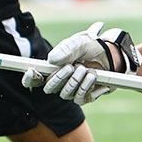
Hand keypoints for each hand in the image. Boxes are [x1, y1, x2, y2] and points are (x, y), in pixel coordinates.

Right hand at [21, 22, 141, 104]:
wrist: (112, 55)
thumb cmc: (91, 47)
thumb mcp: (80, 43)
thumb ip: (67, 49)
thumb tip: (53, 60)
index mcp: (53, 68)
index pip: (33, 79)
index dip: (29, 78)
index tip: (32, 71)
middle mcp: (59, 82)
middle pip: (49, 88)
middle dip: (60, 78)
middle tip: (73, 66)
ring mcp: (71, 91)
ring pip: (65, 94)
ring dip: (77, 81)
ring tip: (87, 69)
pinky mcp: (84, 97)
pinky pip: (80, 98)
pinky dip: (88, 86)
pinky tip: (94, 77)